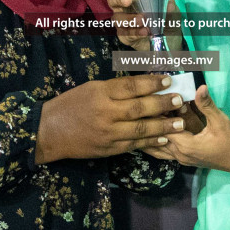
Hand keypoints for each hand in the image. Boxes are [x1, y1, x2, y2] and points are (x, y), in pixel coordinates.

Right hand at [35, 74, 185, 163]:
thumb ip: (114, 89)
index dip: (152, 83)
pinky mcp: (109, 149)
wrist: (49, 132)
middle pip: (140, 108)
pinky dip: (151, 142)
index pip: (131, 87)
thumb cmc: (70, 105)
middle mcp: (106, 112)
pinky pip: (134, 145)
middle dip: (163, 104)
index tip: (168, 80)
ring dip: (163, 126)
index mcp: (101, 93)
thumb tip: (143, 86)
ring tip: (180, 122)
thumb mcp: (90, 89)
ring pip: (141, 129)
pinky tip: (164, 138)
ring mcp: (108, 133)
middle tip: (180, 100)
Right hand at [107, 0, 183, 51]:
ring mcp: (122, 20)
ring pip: (117, 18)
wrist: (169, 39)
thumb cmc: (165, 16)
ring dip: (130, 18)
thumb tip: (168, 4)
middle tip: (128, 0)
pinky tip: (145, 31)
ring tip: (143, 20)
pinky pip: (125, 33)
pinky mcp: (124, 35)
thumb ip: (168, 4)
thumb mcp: (170, 8)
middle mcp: (122, 4)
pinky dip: (135, 32)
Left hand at [144, 83, 229, 176]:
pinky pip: (164, 151)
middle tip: (144, 107)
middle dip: (149, 124)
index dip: (155, 114)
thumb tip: (199, 87)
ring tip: (141, 120)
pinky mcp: (185, 158)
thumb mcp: (221, 121)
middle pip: (155, 139)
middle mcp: (179, 154)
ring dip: (150, 135)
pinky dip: (156, 141)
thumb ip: (207, 105)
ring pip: (157, 149)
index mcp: (186, 146)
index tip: (150, 99)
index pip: (162, 129)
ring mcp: (181, 159)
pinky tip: (152, 131)